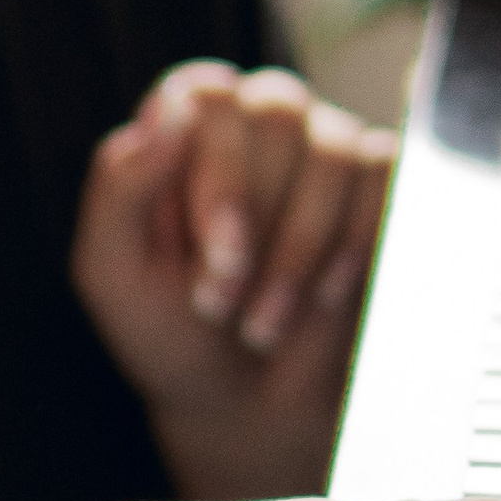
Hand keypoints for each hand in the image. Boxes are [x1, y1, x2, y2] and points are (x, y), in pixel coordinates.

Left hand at [72, 64, 395, 498]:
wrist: (243, 406)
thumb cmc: (168, 333)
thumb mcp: (113, 273)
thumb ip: (121, 186)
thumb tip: (172, 108)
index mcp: (183, 131)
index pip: (208, 94)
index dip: (217, 171)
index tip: (214, 255)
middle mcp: (254, 126)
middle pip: (278, 112)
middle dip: (256, 218)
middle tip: (223, 302)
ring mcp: (322, 153)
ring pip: (336, 150)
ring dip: (300, 249)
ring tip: (262, 323)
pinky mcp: (378, 192)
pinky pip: (386, 180)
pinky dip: (353, 247)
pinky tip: (322, 298)